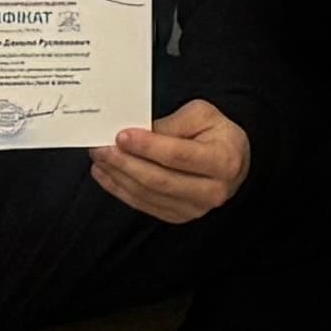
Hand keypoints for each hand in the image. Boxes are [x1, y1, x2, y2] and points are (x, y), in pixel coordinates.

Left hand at [89, 99, 249, 226]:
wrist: (232, 160)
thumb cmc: (216, 134)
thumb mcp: (202, 115)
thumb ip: (172, 123)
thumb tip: (136, 132)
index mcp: (224, 161)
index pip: (178, 155)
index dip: (148, 146)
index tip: (121, 136)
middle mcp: (212, 190)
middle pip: (159, 179)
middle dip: (124, 163)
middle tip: (100, 147)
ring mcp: (195, 208)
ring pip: (147, 194)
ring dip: (117, 176)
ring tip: (99, 158)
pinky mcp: (179, 216)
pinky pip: (143, 204)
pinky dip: (120, 190)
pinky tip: (106, 174)